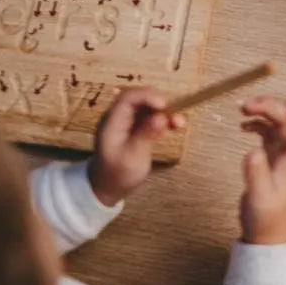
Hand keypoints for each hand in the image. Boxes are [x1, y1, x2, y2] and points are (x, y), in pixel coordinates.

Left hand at [88, 86, 185, 206]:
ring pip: (147, 106)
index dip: (148, 97)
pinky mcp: (134, 127)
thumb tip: (161, 117)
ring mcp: (126, 121)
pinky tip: (173, 127)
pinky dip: (162, 119)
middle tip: (176, 116)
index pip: (128, 98)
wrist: (106, 187)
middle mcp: (118, 117)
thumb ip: (146, 135)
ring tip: (179, 123)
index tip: (165, 106)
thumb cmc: (117, 175)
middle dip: (160, 103)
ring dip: (164, 111)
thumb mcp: (133, 158)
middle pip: (139, 98)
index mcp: (112, 123)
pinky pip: (149, 116)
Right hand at [239, 96, 285, 244]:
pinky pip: (267, 133)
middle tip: (246, 104)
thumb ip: (256, 175)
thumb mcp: (258, 198)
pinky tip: (242, 124)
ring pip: (277, 125)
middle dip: (270, 107)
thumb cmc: (265, 219)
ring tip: (242, 108)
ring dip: (263, 112)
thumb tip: (252, 151)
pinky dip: (256, 124)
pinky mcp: (270, 158)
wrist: (265, 234)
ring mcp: (279, 156)